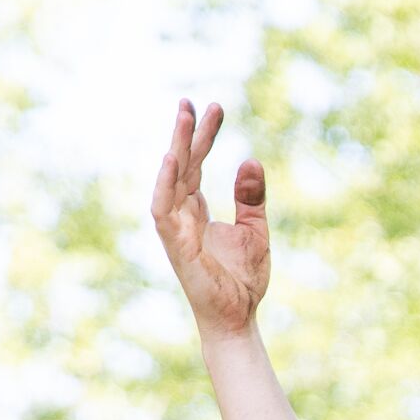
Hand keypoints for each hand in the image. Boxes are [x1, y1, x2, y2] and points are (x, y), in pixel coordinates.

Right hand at [151, 101, 270, 342]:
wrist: (238, 318)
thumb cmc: (243, 280)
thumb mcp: (256, 231)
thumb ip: (251, 197)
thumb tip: (250, 160)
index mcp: (197, 211)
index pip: (197, 165)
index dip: (204, 137)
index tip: (214, 109)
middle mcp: (182, 216)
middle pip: (182, 166)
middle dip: (187, 133)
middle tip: (193, 101)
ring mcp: (176, 229)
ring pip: (171, 180)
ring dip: (176, 148)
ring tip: (184, 117)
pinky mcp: (176, 246)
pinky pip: (163, 210)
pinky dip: (165, 184)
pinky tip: (172, 159)